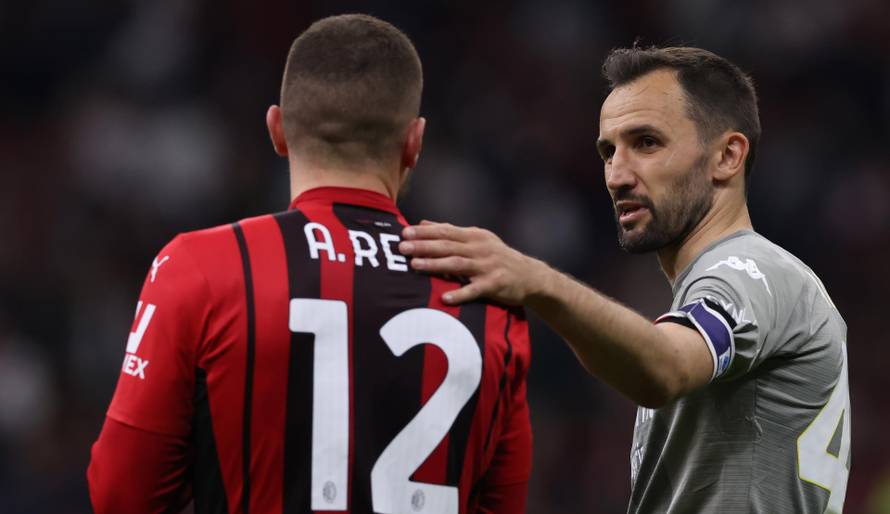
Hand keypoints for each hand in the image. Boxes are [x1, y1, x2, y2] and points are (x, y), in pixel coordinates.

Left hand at [399, 221, 544, 304]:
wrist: (530, 275)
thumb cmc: (497, 257)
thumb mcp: (477, 239)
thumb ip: (450, 231)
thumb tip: (422, 223)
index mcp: (474, 236)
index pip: (445, 231)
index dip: (424, 232)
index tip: (404, 232)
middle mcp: (480, 248)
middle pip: (448, 246)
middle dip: (423, 246)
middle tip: (403, 247)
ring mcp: (488, 266)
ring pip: (457, 264)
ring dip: (435, 265)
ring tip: (415, 266)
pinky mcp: (494, 285)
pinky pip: (474, 290)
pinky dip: (459, 294)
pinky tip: (444, 297)